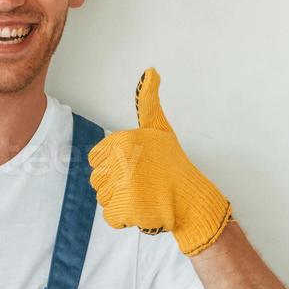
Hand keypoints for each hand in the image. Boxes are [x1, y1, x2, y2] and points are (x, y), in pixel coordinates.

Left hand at [88, 68, 231, 255]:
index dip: (113, 166)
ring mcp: (122, 187)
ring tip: (143, 196)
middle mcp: (120, 161)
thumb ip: (149, 102)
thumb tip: (151, 71)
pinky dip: (124, 217)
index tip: (134, 168)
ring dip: (120, 202)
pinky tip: (142, 209)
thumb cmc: (173, 164)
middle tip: (141, 184)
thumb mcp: (160, 128)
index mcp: (122, 141)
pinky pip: (111, 216)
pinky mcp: (125, 210)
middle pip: (97, 180)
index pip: (96, 159)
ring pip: (104, 198)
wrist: (192, 199)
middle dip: (115, 185)